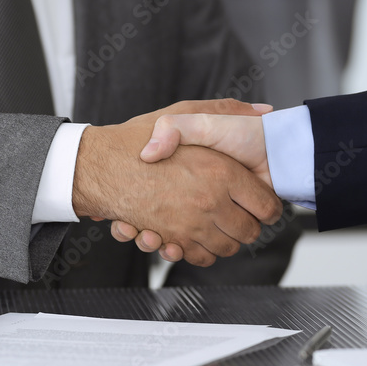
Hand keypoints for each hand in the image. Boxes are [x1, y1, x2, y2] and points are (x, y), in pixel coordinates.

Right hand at [72, 100, 280, 266]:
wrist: (98, 166)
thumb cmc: (139, 137)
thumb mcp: (186, 114)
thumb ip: (226, 109)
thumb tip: (264, 111)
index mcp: (222, 173)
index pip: (266, 205)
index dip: (268, 206)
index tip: (263, 203)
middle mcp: (210, 202)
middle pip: (250, 232)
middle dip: (249, 226)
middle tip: (241, 214)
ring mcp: (191, 225)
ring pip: (227, 248)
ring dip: (226, 241)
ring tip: (218, 224)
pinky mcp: (173, 240)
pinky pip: (200, 256)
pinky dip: (200, 252)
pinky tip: (194, 236)